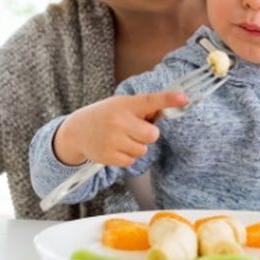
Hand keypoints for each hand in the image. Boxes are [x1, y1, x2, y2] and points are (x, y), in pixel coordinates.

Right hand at [53, 91, 187, 166]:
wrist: (76, 131)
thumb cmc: (105, 116)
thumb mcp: (120, 105)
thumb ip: (141, 108)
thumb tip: (164, 111)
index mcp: (125, 104)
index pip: (150, 101)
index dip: (168, 99)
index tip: (183, 98)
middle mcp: (119, 121)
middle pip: (152, 135)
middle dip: (147, 135)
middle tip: (134, 130)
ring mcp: (113, 139)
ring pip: (142, 150)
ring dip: (136, 146)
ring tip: (121, 138)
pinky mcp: (109, 156)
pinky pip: (131, 161)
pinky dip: (126, 157)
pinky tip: (115, 148)